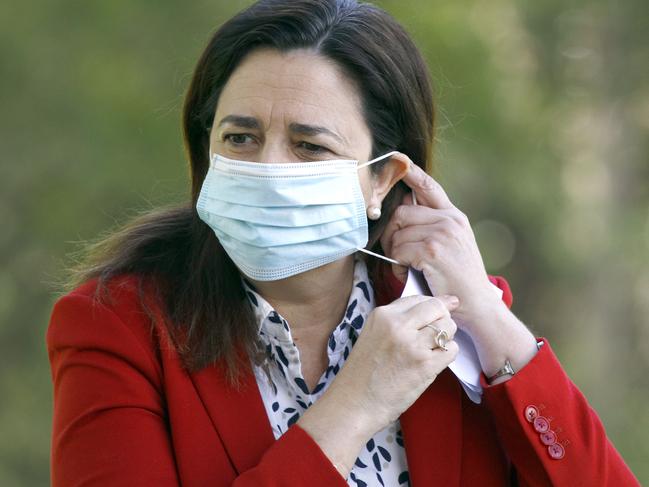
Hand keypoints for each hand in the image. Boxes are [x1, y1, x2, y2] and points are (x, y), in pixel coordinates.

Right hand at [334, 294, 459, 433]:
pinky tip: (433, 362)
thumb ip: (398, 321)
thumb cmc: (363, 373)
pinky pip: (451, 349)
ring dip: (446, 338)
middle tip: (437, 335)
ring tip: (432, 350)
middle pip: (438, 308)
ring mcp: (412, 344)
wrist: (354, 404)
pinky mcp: (424, 365)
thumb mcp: (373, 335)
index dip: (434, 304)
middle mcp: (398, 325)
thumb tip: (432, 308)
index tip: (443, 309)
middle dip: (443, 319)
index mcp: (382, 315)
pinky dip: (447, 355)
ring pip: (448, 327)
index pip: (419, 298)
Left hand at [380, 156, 499, 330]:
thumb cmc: (458, 277)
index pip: (429, 187)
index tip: (396, 157)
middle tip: (394, 252)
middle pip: (401, 213)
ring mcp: (442, 234)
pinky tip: (407, 273)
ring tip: (405, 266)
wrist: (477, 305)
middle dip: (391, 233)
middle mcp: (449, 220)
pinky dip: (397, 265)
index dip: (411, 172)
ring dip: (394, 253)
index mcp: (454, 216)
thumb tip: (402, 207)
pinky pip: (399, 250)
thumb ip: (431, 225)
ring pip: (397, 233)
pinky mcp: (432, 251)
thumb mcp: (452, 243)